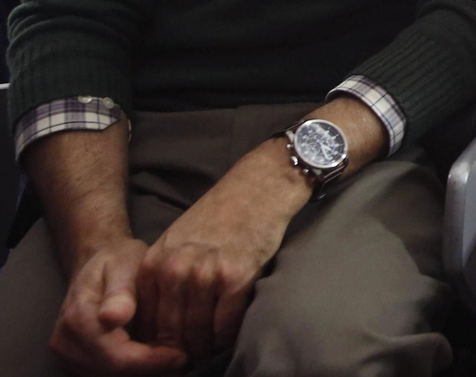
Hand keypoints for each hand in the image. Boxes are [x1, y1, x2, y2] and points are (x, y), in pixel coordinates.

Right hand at [50, 236, 186, 375]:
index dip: (152, 362)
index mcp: (78, 319)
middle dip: (152, 369)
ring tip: (171, 354)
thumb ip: (120, 293)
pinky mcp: (75, 361)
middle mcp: (66, 342)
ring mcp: (67, 355)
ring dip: (144, 371)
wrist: (97, 262)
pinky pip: (106, 374)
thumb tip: (113, 318)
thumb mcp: (125, 264)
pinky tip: (154, 355)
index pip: (117, 358)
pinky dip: (133, 369)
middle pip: (114, 373)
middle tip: (184, 357)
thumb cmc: (117, 260)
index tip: (181, 355)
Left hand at [133, 141, 309, 359]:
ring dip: (205, 347)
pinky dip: (228, 336)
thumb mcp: (176, 241)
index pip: (146, 322)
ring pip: (198, 333)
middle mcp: (175, 271)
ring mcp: (205, 275)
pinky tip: (230, 333)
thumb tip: (159, 323)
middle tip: (191, 359)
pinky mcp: (236, 278)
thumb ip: (163, 277)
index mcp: (154, 264)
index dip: (156, 344)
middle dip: (181, 351)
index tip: (169, 352)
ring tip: (210, 350)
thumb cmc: (220, 215)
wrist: (258, 188)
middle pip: (171, 333)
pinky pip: (226, 325)